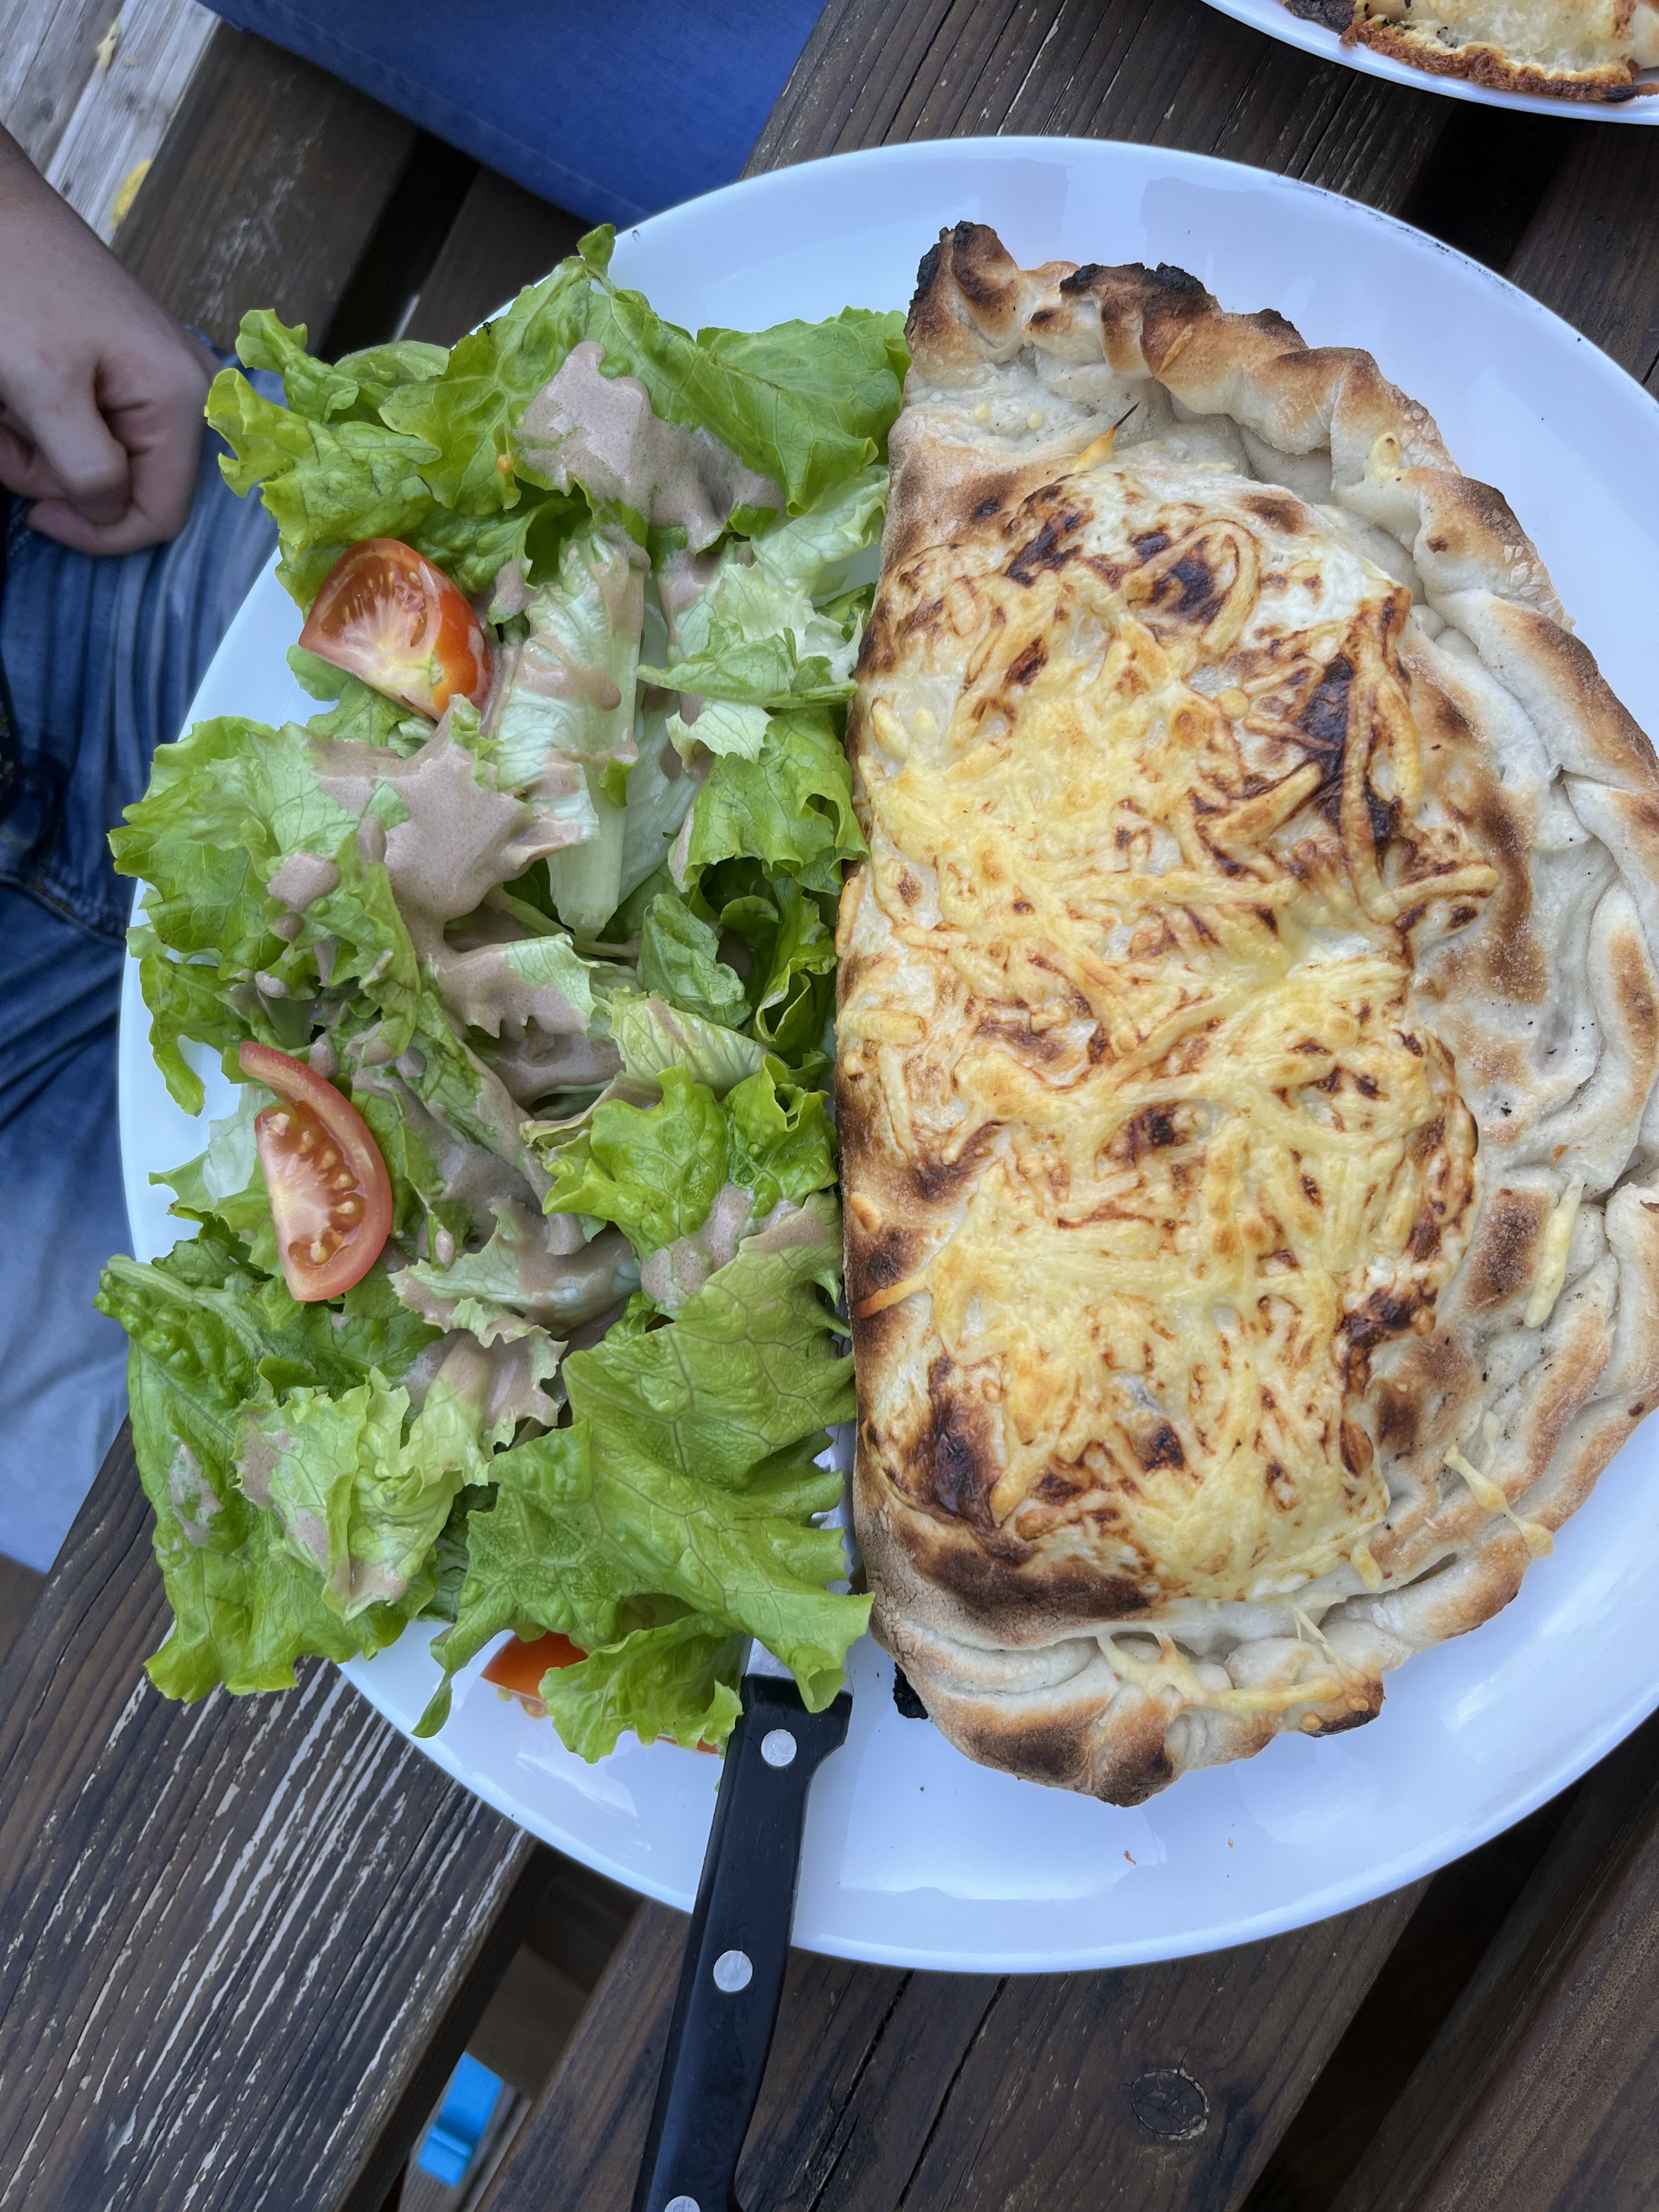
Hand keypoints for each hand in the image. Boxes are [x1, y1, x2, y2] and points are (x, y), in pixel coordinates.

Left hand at [0, 128, 217, 553]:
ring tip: (6, 399)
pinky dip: (47, 422)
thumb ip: (87, 469)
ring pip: (103, 462)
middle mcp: (186, 394)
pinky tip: (20, 389)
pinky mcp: (127, 369)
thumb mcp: (45, 390)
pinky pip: (93, 427)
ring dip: (41, 448)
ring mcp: (157, 380)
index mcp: (181, 401)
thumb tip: (107, 514)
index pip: (161, 516)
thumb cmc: (15, 283)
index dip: (97, 532)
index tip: (36, 513)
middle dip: (58, 475)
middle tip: (8, 429)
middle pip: (129, 489)